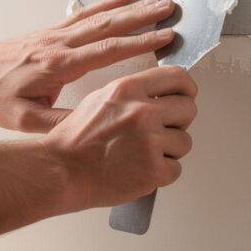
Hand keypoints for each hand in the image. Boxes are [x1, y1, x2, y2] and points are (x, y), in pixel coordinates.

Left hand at [0, 0, 175, 131]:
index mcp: (57, 66)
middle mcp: (59, 44)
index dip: (138, 43)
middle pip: (109, 26)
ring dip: (130, 8)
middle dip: (143, 17)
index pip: (106, 51)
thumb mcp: (24, 121)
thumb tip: (94, 127)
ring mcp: (55, 34)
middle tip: (170, 9)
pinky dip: (105, 4)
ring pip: (99, 17)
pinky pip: (83, 14)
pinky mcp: (51, 32)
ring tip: (157, 1)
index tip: (164, 37)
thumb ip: (60, 124)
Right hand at [39, 66, 196, 209]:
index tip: (187, 96)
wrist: (61, 172)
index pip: (178, 77)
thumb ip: (133, 94)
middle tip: (161, 132)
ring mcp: (149, 141)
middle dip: (179, 122)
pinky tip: (141, 170)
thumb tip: (159, 94)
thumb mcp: (100, 99)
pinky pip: (176, 169)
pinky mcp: (153, 170)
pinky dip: (162, 173)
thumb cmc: (74, 141)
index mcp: (128, 90)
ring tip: (143, 154)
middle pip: (189, 109)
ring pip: (184, 141)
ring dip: (169, 150)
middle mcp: (141, 112)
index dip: (187, 89)